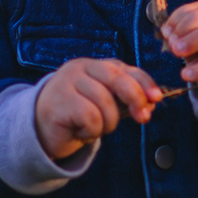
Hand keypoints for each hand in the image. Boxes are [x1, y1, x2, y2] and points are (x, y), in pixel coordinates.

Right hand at [35, 59, 161, 159]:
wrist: (41, 130)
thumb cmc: (78, 117)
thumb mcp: (105, 104)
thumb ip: (127, 100)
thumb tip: (152, 102)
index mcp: (94, 66)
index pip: (125, 68)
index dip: (144, 82)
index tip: (156, 98)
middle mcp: (80, 69)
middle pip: (116, 78)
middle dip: (135, 98)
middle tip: (142, 117)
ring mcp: (68, 82)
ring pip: (105, 103)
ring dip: (108, 123)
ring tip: (95, 128)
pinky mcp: (59, 101)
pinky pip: (91, 118)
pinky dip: (92, 131)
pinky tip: (81, 131)